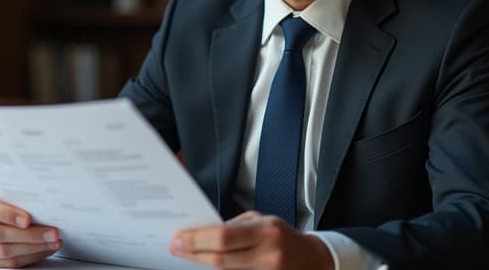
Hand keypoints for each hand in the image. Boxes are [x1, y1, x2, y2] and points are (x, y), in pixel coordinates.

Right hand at [0, 189, 61, 267]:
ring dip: (34, 248)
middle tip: (52, 232)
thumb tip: (43, 204)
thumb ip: (15, 196)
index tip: (28, 219)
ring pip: (4, 252)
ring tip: (53, 241)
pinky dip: (30, 256)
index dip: (8, 215)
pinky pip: (8, 264)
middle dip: (30, 235)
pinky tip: (45, 249)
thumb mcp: (2, 191)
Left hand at [169, 211, 334, 269]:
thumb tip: (203, 233)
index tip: (178, 239)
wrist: (313, 261)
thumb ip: (235, 227)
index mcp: (267, 231)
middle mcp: (268, 255)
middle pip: (221, 259)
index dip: (197, 240)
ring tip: (188, 256)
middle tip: (176, 248)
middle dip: (193, 254)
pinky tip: (208, 265)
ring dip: (203, 265)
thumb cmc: (282, 236)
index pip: (223, 237)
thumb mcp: (262, 221)